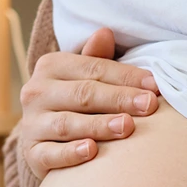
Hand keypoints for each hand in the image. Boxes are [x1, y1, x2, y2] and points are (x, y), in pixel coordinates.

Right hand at [19, 28, 159, 178]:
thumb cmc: (75, 103)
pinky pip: (50, 154)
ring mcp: (31, 124)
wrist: (46, 142)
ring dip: (99, 125)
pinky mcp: (32, 153)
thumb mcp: (85, 77)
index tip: (155, 86)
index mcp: (50, 66)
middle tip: (148, 106)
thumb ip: (96, 59)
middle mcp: (36, 92)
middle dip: (118, 99)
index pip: (93, 68)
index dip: (126, 76)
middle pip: (83, 94)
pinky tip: (92, 151)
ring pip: (68, 124)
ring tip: (126, 127)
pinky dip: (71, 153)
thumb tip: (105, 32)